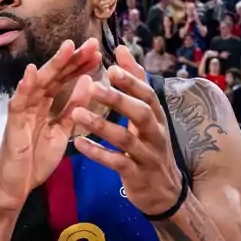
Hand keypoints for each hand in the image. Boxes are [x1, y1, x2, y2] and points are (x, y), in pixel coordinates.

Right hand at [0, 38, 100, 211]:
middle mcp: (33, 102)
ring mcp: (22, 110)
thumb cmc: (36, 158)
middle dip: (72, 58)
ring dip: (53, 64)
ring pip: (38, 82)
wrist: (18, 185)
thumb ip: (74, 107)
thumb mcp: (63, 130)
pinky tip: (34, 72)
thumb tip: (89, 82)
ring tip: (68, 47)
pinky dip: (25, 86)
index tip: (98, 53)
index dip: (80, 65)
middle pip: (54, 75)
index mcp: (46, 104)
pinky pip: (18, 102)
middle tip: (91, 43)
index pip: (64, 79)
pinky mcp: (13, 123)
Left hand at [70, 46, 183, 216]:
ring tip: (76, 113)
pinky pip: (116, 163)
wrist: (164, 191)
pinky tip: (78, 143)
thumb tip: (122, 48)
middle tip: (93, 87)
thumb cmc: (150, 146)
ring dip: (101, 125)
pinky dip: (97, 153)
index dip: (132, 81)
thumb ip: (135, 82)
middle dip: (118, 99)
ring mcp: (147, 155)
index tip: (112, 67)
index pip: (148, 94)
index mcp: (157, 116)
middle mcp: (156, 134)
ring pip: (125, 138)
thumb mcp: (147, 115)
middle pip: (141, 113)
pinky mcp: (137, 175)